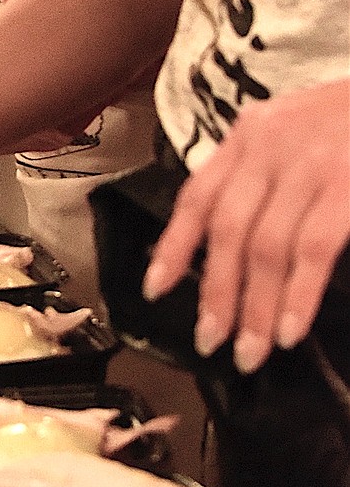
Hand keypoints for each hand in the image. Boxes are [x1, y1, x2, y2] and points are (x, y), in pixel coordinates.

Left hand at [143, 80, 349, 372]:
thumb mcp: (293, 133)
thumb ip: (261, 178)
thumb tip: (233, 249)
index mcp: (248, 135)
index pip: (197, 194)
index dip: (174, 245)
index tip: (155, 289)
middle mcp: (267, 146)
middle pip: (227, 229)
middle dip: (216, 292)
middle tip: (210, 341)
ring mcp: (308, 165)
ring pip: (265, 247)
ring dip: (253, 307)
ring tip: (249, 353)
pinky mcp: (346, 185)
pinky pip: (313, 249)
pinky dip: (297, 295)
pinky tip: (287, 330)